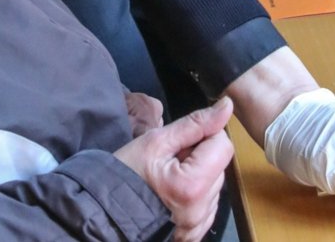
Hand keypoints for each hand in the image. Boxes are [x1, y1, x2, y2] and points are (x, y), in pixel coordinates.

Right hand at [114, 97, 234, 241]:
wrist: (107, 210)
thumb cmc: (128, 172)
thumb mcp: (157, 141)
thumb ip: (195, 123)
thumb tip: (226, 105)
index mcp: (193, 186)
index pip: (223, 146)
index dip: (204, 135)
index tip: (181, 141)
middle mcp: (201, 210)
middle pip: (220, 166)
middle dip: (200, 156)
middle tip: (172, 159)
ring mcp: (199, 226)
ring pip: (215, 185)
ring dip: (199, 175)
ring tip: (171, 176)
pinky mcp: (195, 234)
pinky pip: (208, 205)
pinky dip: (196, 194)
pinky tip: (174, 192)